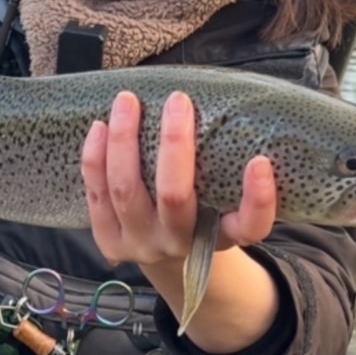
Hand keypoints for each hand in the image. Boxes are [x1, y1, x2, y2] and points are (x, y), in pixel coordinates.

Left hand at [80, 90, 276, 267]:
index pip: (250, 227)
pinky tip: (99, 126)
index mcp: (223, 235)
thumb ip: (229, 167)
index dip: (258, 199)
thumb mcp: (227, 198)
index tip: (260, 162)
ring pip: (126, 191)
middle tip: (179, 100)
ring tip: (128, 101)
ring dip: (123, 141)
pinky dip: (95, 158)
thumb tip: (228, 104)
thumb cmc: (204, 210)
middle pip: (175, 197)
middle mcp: (182, 244)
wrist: (169, 254)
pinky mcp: (110, 242)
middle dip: (174, 144)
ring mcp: (142, 245)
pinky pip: (97, 196)